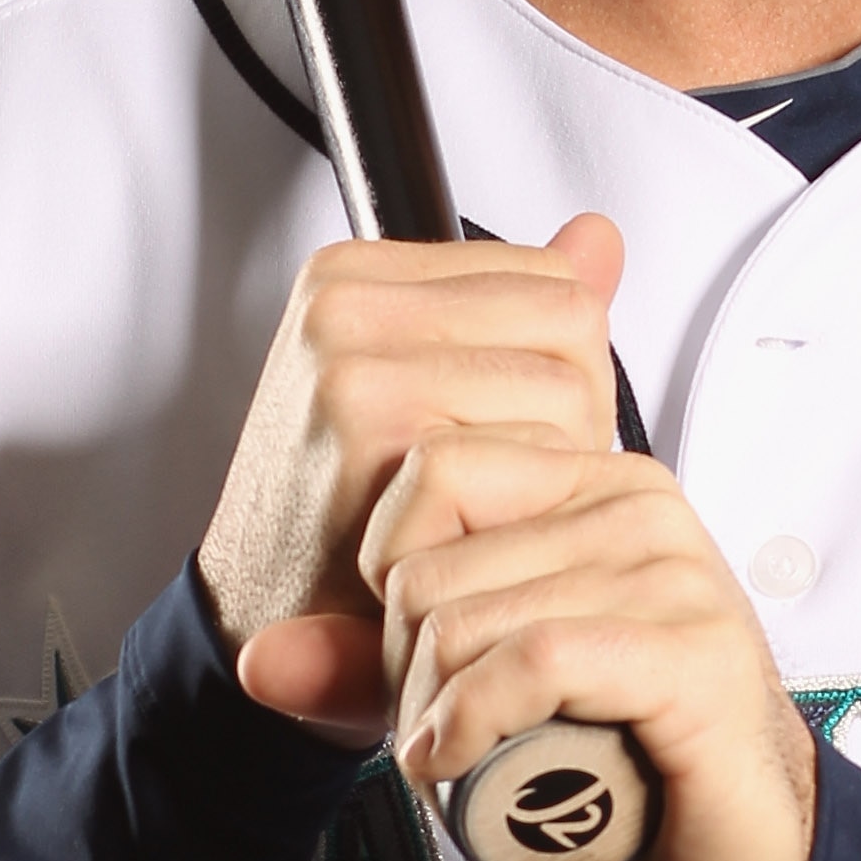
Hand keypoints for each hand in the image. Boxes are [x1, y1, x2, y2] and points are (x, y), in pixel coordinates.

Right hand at [201, 216, 625, 746]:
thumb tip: (598, 236)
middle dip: (567, 412)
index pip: (551, 276)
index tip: (489, 422)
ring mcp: (357, 368)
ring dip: (556, 464)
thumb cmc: (342, 517)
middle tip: (490, 479)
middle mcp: (346, 307)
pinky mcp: (381, 439)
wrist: (262, 623)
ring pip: (569, 386)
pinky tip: (476, 535)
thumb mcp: (424, 385)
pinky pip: (544, 448)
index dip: (556, 364)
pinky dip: (534, 506)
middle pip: (570, 321)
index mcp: (352, 275)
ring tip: (480, 506)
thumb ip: (517, 306)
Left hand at [362, 431, 818, 860]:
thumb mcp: (479, 692)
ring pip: (469, 621)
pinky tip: (462, 764)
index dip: (385, 580)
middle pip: (431, 564)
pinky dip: (475, 724)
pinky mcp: (689, 651)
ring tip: (464, 761)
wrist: (740, 853)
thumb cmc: (622, 763)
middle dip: (405, 671)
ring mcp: (673, 574)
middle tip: (442, 733)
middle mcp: (638, 508)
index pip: (430, 469)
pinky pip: (535, 661)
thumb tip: (257, 660)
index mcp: (592, 483)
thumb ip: (371, 666)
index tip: (416, 660)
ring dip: (436, 716)